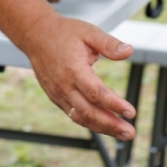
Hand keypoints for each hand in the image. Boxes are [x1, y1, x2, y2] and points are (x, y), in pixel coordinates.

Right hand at [16, 14, 136, 140]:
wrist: (35, 36)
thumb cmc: (63, 33)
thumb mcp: (89, 32)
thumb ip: (109, 44)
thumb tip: (129, 51)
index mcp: (73, 69)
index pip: (96, 93)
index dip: (114, 105)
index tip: (131, 112)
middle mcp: (64, 86)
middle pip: (89, 112)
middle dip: (111, 125)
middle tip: (130, 133)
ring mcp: (58, 94)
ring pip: (81, 117)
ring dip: (102, 128)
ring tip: (122, 134)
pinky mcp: (56, 97)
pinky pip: (73, 114)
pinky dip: (90, 122)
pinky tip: (105, 126)